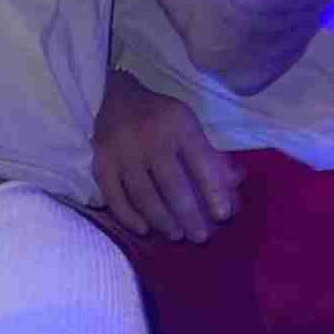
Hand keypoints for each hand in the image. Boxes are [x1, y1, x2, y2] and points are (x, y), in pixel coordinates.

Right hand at [93, 69, 242, 241]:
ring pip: (143, 195)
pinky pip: (114, 195)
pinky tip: (143, 229)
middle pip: (173, 185)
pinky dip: (128, 216)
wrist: (115, 97)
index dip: (214, 193)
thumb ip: (209, 154)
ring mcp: (122, 150)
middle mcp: (150, 137)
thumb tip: (233, 187)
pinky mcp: (101, 161)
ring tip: (176, 234)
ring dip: (162, 220)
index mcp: (178, 124)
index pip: (202, 163)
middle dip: (189, 216)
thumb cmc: (159, 116)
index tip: (222, 216)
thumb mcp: (188, 124)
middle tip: (199, 237)